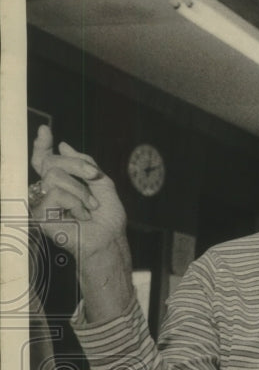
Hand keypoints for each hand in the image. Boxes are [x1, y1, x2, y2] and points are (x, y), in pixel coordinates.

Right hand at [30, 125, 127, 261]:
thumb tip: (64, 146)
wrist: (109, 238)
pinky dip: (75, 202)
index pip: (45, 161)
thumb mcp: (101, 182)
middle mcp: (47, 191)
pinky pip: (55, 193)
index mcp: (61, 183)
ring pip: (54, 176)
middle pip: (51, 162)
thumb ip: (84, 163)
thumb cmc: (107, 217)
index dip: (42, 145)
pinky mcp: (39, 214)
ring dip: (80, 190)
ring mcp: (41, 202)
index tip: (46, 131)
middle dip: (77, 166)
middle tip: (94, 177)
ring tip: (89, 206)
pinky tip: (80, 216)